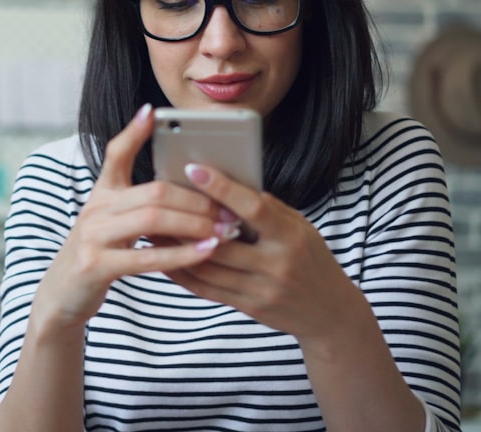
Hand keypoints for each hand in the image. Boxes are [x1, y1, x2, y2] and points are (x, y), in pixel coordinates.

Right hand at [28, 106, 228, 335]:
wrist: (61, 295)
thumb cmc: (97, 256)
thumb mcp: (109, 222)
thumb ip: (138, 204)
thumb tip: (184, 190)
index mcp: (101, 195)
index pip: (116, 154)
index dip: (134, 132)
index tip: (153, 111)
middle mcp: (95, 209)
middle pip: (153, 191)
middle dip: (197, 199)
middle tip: (229, 209)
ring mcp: (92, 236)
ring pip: (152, 219)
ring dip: (195, 224)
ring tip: (225, 230)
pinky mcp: (96, 265)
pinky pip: (147, 257)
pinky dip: (182, 254)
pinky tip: (206, 251)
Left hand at [163, 164, 367, 342]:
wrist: (329, 312)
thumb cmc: (310, 258)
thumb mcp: (299, 227)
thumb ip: (265, 210)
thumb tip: (224, 184)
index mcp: (292, 237)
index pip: (253, 208)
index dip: (222, 188)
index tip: (193, 168)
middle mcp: (277, 265)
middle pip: (221, 241)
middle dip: (185, 222)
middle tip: (155, 200)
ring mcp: (261, 290)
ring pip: (206, 266)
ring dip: (174, 247)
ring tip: (152, 227)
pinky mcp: (247, 307)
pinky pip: (205, 289)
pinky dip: (180, 272)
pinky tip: (163, 256)